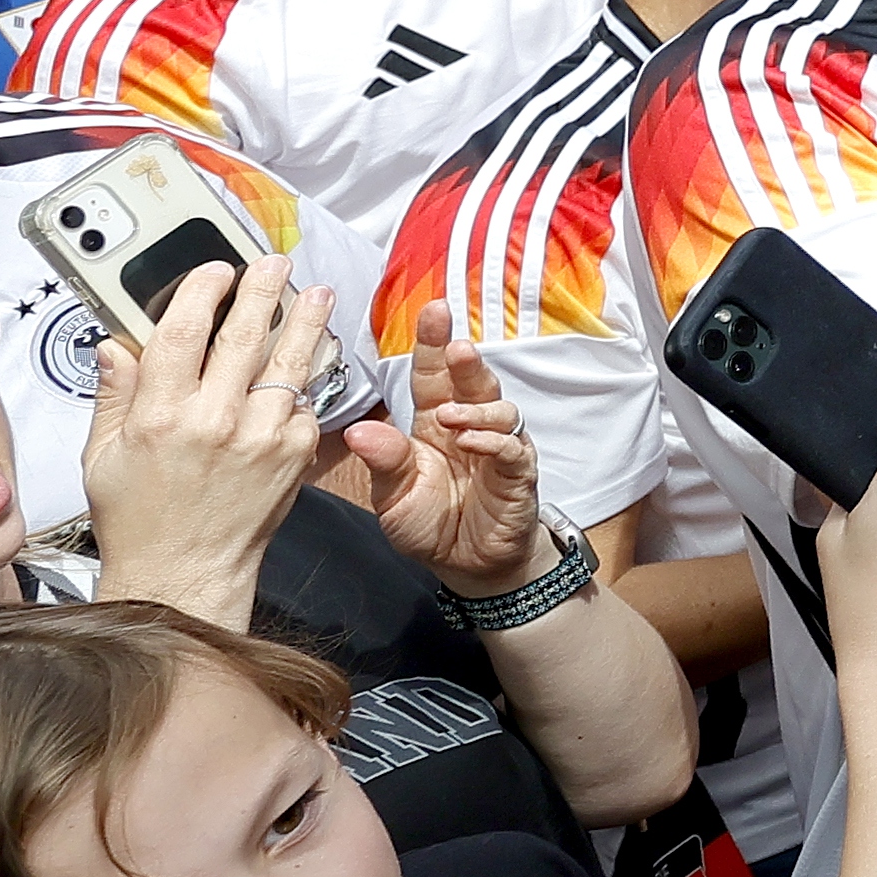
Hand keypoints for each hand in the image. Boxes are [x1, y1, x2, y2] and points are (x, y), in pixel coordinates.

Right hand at [81, 255, 341, 620]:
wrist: (185, 573)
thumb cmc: (140, 520)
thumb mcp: (101, 457)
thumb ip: (113, 395)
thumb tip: (113, 344)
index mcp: (158, 416)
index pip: (180, 331)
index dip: (200, 290)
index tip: (214, 270)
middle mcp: (212, 420)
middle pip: (242, 334)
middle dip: (261, 289)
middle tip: (273, 263)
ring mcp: (259, 435)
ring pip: (287, 360)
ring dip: (304, 320)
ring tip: (315, 293)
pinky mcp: (292, 452)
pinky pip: (305, 400)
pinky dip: (310, 374)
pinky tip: (317, 352)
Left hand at [349, 302, 551, 590]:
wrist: (466, 566)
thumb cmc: (429, 524)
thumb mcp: (393, 496)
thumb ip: (383, 462)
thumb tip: (358, 431)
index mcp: (433, 425)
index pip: (433, 376)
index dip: (433, 344)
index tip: (434, 310)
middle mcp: (468, 428)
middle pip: (472, 382)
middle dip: (466, 360)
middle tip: (455, 344)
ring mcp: (497, 449)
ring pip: (499, 409)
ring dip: (475, 407)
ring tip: (450, 416)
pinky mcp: (518, 475)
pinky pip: (513, 448)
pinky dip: (494, 442)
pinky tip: (472, 442)